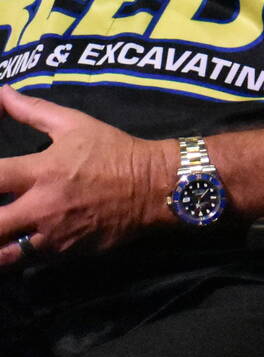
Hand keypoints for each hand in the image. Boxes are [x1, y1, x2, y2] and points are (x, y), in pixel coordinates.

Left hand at [0, 86, 174, 263]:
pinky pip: (26, 264)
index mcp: (41, 172)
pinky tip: (11, 247)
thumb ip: (33, 110)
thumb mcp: (75, 125)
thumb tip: (2, 92)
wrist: (155, 187)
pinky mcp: (64, 255)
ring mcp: (52, 236)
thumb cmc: (113, 152)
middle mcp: (42, 207)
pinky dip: (13, 258)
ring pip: (3, 256)